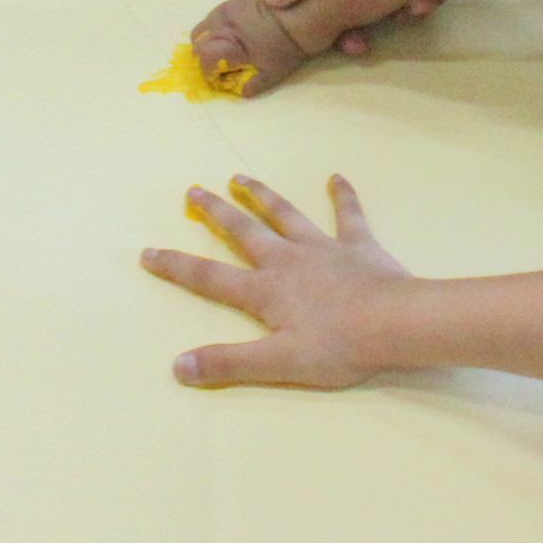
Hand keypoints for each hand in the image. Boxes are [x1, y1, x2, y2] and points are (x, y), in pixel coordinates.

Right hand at [143, 173, 407, 389]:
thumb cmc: (337, 347)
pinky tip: (337, 177)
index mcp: (266, 291)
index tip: (148, 251)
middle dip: (216, 212)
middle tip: (193, 190)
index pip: (211, 278)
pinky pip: (348, 214)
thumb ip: (228, 363)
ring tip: (241, 176)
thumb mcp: (277, 364)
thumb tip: (177, 366)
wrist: (394, 323)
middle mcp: (287, 260)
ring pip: (285, 214)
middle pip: (244, 231)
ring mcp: (322, 247)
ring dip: (262, 196)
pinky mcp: (357, 244)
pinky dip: (342, 195)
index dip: (178, 266)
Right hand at [188, 0, 312, 96]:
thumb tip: (237, 93)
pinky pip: (214, 15)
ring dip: (207, 38)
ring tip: (224, 47)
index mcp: (231, 40)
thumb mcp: (271, 75)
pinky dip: (217, 27)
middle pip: (198, 39)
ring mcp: (227, 8)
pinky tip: (232, 33)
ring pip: (203, 26)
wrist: (299, 19)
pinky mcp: (234, 0)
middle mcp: (224, 21)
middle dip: (202, 53)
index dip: (205, 67)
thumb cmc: (285, 50)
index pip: (203, 54)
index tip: (214, 76)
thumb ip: (252, 86)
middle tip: (217, 62)